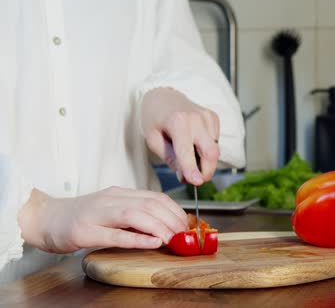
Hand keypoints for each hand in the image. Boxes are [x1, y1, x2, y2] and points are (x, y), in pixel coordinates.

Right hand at [18, 187, 187, 252]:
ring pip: (135, 215)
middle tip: (185, 235)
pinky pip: (115, 234)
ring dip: (159, 227)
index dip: (175, 211)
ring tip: (173, 239)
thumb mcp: (110, 211)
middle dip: (172, 219)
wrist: (44, 219)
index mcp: (119, 194)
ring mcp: (96, 214)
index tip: (187, 225)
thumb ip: (134, 215)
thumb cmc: (80, 218)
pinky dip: (137, 238)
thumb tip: (165, 226)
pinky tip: (152, 242)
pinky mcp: (84, 232)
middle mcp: (110, 199)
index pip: (155, 197)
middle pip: (150, 205)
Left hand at [142, 87, 219, 185]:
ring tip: (188, 153)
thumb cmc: (155, 118)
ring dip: (204, 160)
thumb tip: (185, 176)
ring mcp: (208, 117)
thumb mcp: (153, 140)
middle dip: (207, 171)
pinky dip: (206, 148)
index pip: (187, 151)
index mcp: (178, 122)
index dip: (192, 169)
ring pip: (214, 149)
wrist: (164, 97)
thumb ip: (170, 158)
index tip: (197, 182)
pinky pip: (215, 142)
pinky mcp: (214, 118)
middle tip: (196, 179)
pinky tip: (194, 141)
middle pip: (211, 152)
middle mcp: (196, 118)